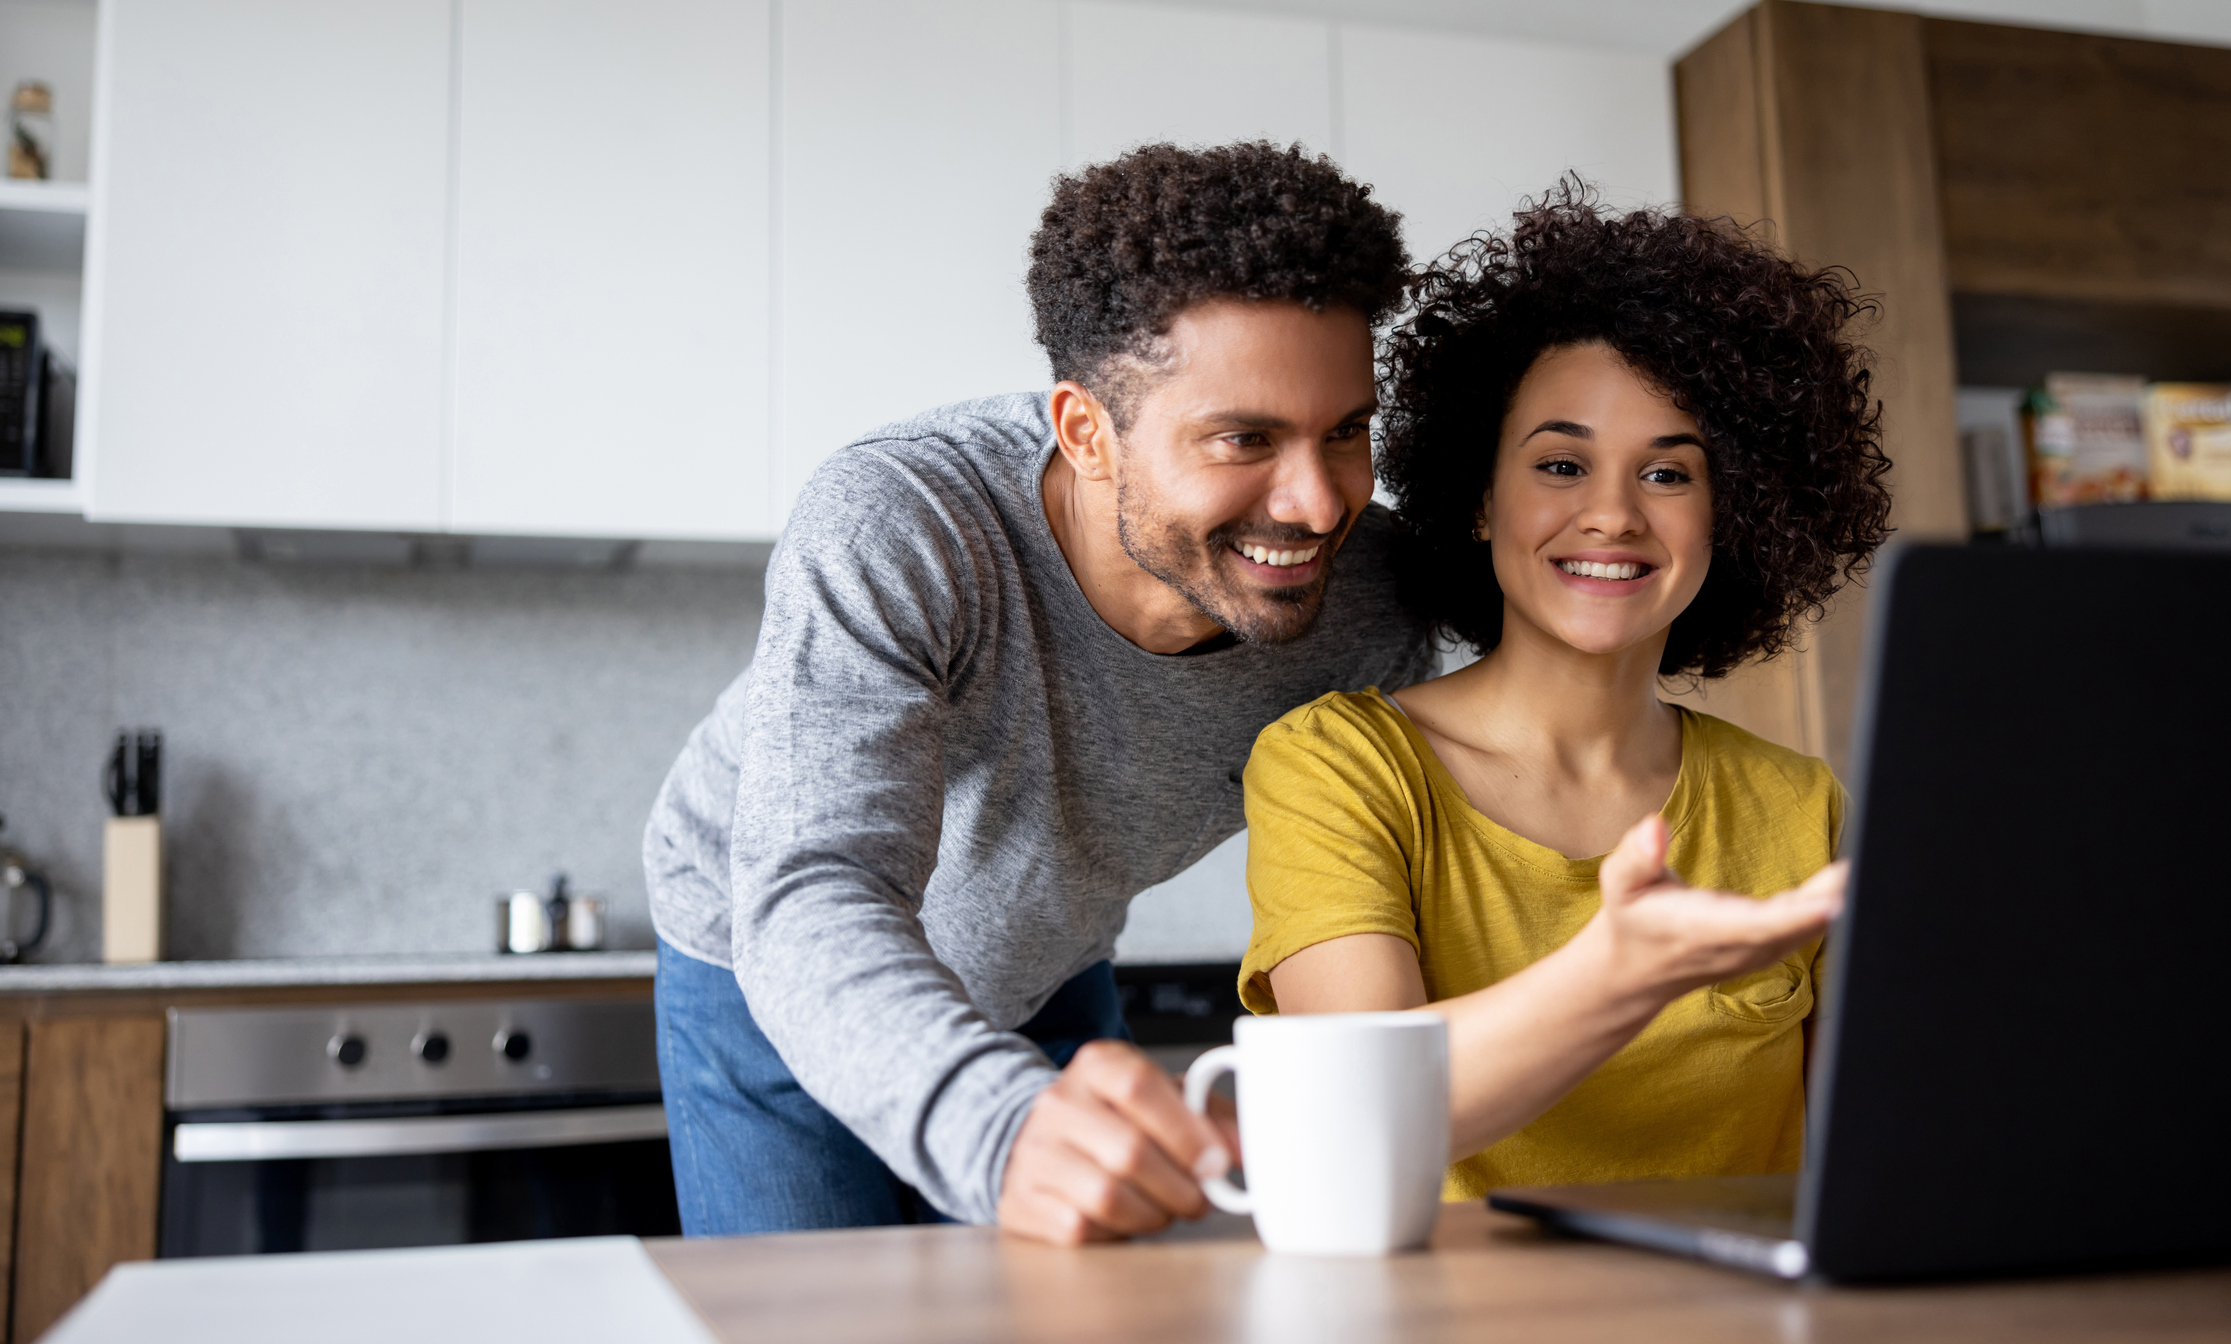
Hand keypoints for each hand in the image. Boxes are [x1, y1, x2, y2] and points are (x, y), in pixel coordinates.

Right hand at [997, 1039, 1233, 1244]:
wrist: (1036, 1139)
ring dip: (1152, 1215)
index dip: (1186, 1130)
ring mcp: (1035, 1152)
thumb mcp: (1161, 1098)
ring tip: (1165, 1210)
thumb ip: (1208, 1115)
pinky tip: (1124, 1219)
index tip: (1217, 1163)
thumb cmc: (1114, 1120)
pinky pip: (1080, 1227)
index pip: (1138, 1087)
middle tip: (1199, 1199)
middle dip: (1179, 1187)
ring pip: (1106, 1196)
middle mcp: (1058, 1103)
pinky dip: (1116, 1232)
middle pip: (1129, 1151)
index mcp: (1096, 1066)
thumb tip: (1242, 1149)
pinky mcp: (1022, 1199)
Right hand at [1586, 814, 1844, 1009]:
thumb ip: (1637, 854)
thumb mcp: (1619, 882)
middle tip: (1866, 863)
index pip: (1757, 925)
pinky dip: (1833, 905)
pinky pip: (1809, 927)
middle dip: (1835, 899)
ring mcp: (1758, 951)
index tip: (1833, 902)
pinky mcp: (1770, 947)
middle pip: (1797, 927)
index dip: (1796, 916)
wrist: (1637, 970)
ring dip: (1840, 901)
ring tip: (1867, 861)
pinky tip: (1850, 878)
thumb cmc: (1632, 918)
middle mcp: (1739, 946)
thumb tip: (1654, 825)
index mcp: (1703, 930)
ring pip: (1810, 929)